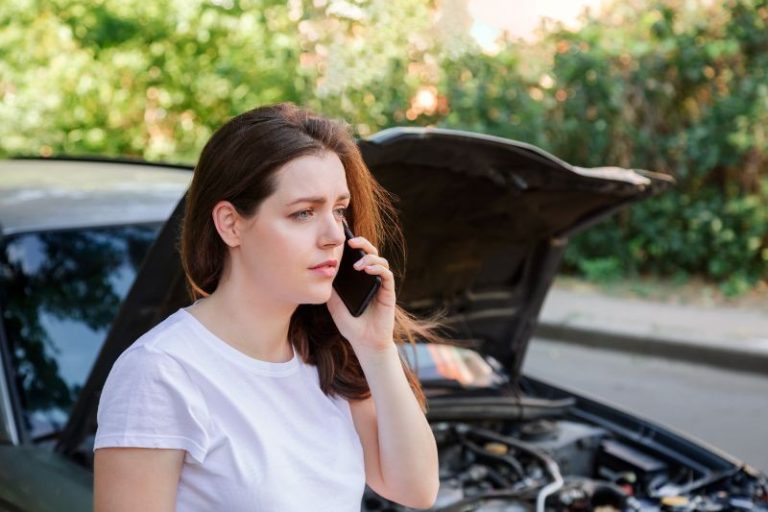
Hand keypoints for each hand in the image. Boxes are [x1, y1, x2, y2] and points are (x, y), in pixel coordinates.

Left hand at [326, 236, 396, 355]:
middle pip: (370, 252)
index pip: (357, 255)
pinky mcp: (388, 292)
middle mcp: (371, 278)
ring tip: (357, 265)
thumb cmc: (350, 324)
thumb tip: (322, 269)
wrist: (364, 342)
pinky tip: (367, 270)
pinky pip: (387, 275)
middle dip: (362, 243)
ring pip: (380, 261)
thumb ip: (330, 287)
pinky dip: (378, 269)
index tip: (341, 236)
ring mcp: (380, 284)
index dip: (352, 244)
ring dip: (369, 258)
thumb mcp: (334, 303)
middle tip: (350, 242)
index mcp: (358, 278)